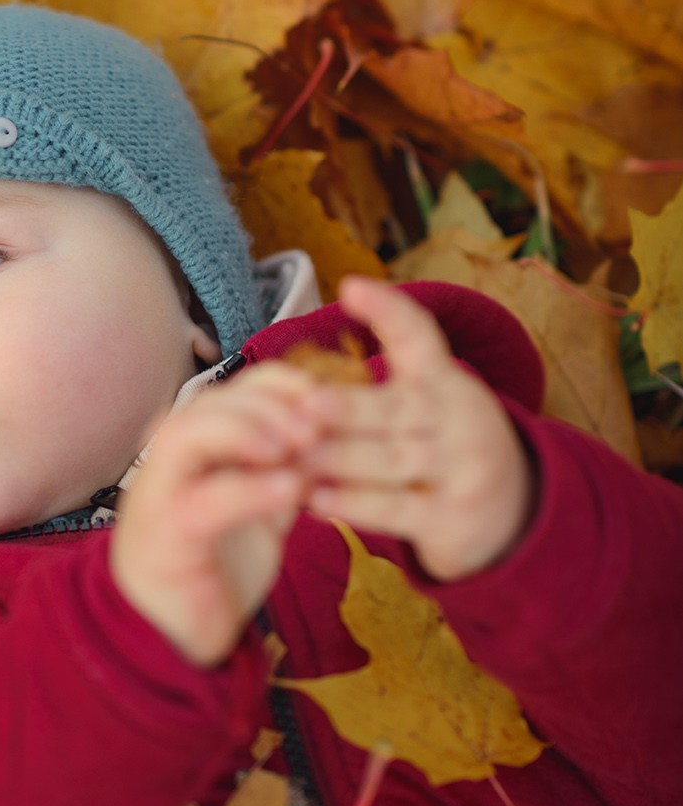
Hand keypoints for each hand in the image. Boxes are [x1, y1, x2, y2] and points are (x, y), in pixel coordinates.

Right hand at [109, 363, 317, 666]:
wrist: (175, 633)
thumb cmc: (215, 565)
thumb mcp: (261, 505)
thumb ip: (284, 469)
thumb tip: (332, 431)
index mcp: (197, 445)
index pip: (236, 388)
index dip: (284, 383)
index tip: (331, 398)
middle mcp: (170, 459)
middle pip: (212, 401)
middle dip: (270, 404)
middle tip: (317, 425)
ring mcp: (160, 492)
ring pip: (190, 434)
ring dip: (248, 430)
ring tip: (298, 447)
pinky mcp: (164, 533)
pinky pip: (204, 499)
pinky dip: (250, 488)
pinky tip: (291, 490)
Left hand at [299, 278, 536, 580]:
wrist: (512, 511)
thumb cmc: (441, 447)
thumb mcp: (427, 406)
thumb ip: (377, 390)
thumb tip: (297, 380)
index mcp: (444, 381)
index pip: (420, 336)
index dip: (388, 310)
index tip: (351, 288)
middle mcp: (458, 418)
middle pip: (397, 408)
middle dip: (349, 406)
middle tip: (304, 402)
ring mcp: (462, 469)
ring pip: (393, 460)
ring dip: (340, 459)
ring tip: (295, 457)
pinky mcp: (453, 518)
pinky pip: (398, 509)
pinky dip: (354, 505)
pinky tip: (315, 500)